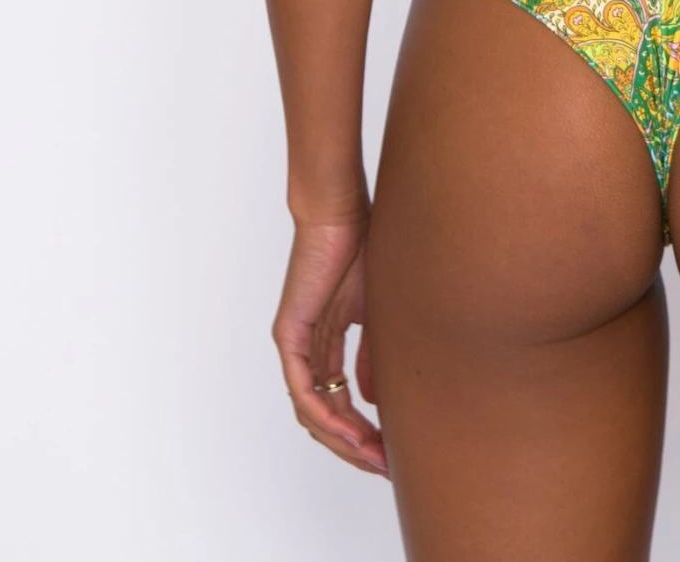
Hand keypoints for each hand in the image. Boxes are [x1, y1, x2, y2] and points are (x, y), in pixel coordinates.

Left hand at [273, 215, 387, 475]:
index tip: (390, 451)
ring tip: (373, 455)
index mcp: (325, 344)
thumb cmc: (360, 247)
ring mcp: (296, 345)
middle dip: (354, 447)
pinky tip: (348, 431)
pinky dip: (325, 416)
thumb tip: (375, 400)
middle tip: (384, 467)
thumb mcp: (375, 313)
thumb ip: (372, 356)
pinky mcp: (290, 335)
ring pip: (312, 413)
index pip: (339, 403)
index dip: (363, 431)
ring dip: (342, 440)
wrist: (340, 214)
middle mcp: (307, 351)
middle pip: (324, 417)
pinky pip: (303, 390)